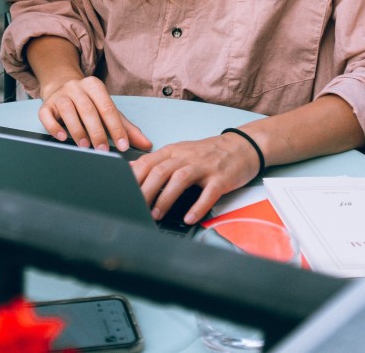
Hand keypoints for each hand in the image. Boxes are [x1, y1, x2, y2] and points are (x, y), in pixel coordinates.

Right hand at [38, 75, 152, 152]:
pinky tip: (62, 138)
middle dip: (96, 131)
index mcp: (95, 86)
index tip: (123, 146)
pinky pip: (47, 115)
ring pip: (67, 110)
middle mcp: (77, 88)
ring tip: (84, 146)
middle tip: (103, 151)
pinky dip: (54, 126)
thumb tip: (147, 145)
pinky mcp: (46, 105)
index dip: (116, 128)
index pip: (108, 108)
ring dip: (77, 129)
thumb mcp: (107, 111)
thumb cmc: (89, 103)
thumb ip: (126, 127)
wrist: (61, 86)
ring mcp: (60, 95)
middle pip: (88, 109)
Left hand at [130, 132, 262, 224]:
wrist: (241, 146)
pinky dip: (197, 207)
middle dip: (145, 190)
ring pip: (179, 179)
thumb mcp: (180, 152)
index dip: (134, 178)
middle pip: (160, 171)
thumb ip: (158, 162)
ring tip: (156, 215)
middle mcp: (186, 157)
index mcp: (173, 151)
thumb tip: (132, 171)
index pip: (148, 162)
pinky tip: (189, 218)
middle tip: (136, 207)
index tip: (124, 193)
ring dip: (166, 199)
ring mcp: (204, 167)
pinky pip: (208, 193)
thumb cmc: (207, 153)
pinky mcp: (221, 178)